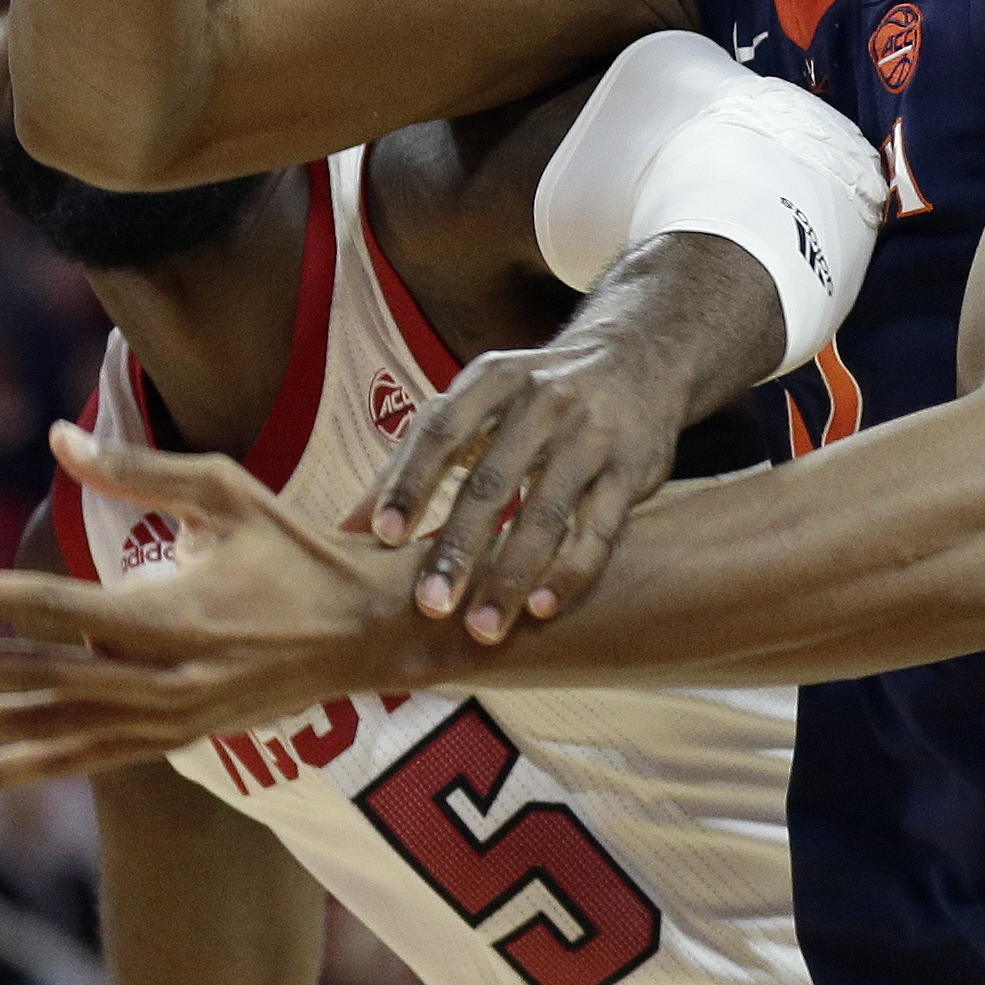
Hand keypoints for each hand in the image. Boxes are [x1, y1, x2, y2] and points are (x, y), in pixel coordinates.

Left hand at [0, 425, 431, 795]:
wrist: (365, 634)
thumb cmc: (295, 549)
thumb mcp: (225, 493)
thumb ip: (138, 470)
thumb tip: (56, 439)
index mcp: (175, 615)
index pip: (68, 611)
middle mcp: (163, 680)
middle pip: (42, 683)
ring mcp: (165, 720)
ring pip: (49, 732)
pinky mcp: (168, 740)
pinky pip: (78, 761)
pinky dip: (12, 770)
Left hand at [360, 341, 679, 647]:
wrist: (640, 355)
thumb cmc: (534, 396)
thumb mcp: (477, 403)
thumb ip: (414, 461)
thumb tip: (344, 529)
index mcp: (494, 379)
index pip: (443, 429)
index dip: (412, 481)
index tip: (385, 537)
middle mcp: (544, 402)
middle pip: (492, 480)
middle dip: (458, 547)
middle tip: (429, 605)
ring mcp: (592, 434)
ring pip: (547, 513)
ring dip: (511, 575)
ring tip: (483, 629)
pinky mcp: (633, 468)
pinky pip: (600, 528)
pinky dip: (571, 572)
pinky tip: (542, 609)